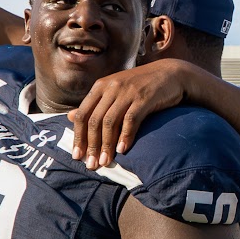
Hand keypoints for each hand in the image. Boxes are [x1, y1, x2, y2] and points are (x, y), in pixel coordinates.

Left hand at [68, 60, 197, 169]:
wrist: (170, 74)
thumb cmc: (140, 86)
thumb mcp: (114, 91)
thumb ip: (93, 104)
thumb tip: (69, 117)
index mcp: (100, 86)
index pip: (82, 115)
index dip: (78, 137)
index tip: (77, 156)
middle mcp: (111, 88)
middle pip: (94, 120)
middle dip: (91, 145)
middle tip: (91, 165)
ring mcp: (127, 92)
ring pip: (110, 122)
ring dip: (106, 145)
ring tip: (105, 162)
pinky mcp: (144, 98)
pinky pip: (131, 120)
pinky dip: (125, 136)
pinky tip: (123, 150)